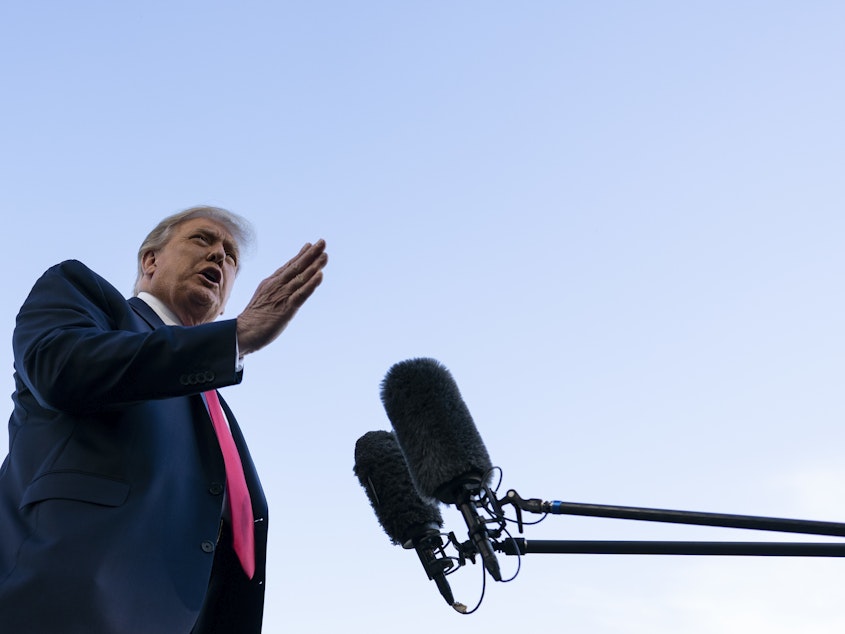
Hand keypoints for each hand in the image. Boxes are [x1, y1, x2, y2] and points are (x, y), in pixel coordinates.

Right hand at [236, 239, 327, 355]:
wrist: (241, 332)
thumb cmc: (252, 318)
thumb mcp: (263, 298)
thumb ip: (273, 290)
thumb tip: (280, 284)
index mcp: (271, 283)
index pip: (289, 266)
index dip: (301, 255)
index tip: (310, 245)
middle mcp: (277, 286)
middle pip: (296, 267)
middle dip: (311, 254)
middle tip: (323, 242)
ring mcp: (282, 296)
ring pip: (301, 277)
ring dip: (314, 265)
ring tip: (325, 254)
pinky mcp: (286, 308)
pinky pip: (301, 294)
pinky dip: (311, 284)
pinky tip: (320, 275)